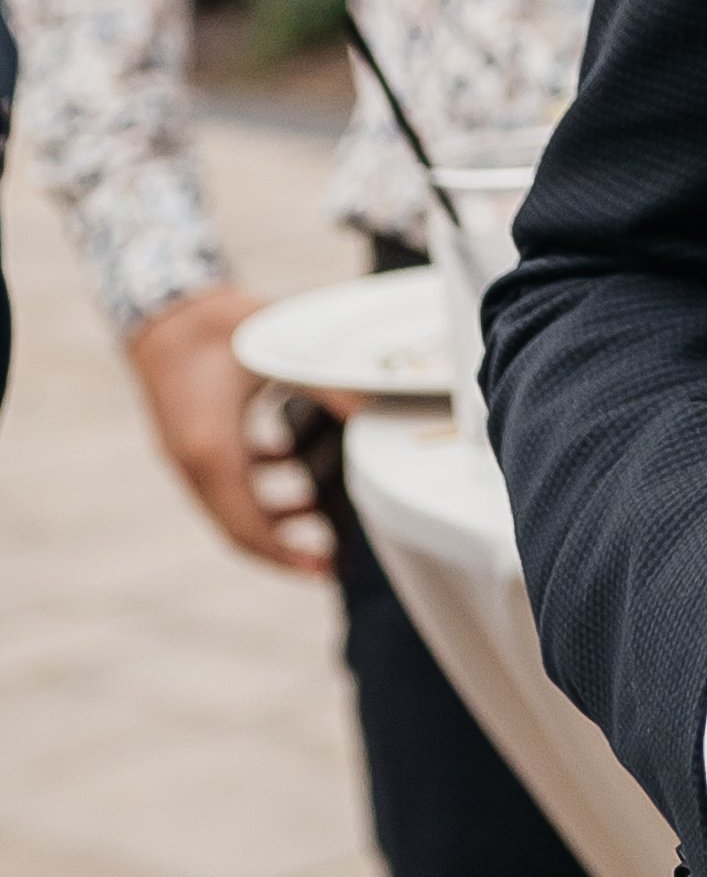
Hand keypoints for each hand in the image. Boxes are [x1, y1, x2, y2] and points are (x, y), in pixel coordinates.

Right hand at [129, 284, 332, 570]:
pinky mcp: (191, 438)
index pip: (247, 526)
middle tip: (329, 561)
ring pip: (232, 504)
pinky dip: (259, 482)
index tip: (322, 569)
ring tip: (318, 511)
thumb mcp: (277, 355)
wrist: (164, 307)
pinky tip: (292, 459)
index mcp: (212, 451)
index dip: (284, 554)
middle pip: (237, 527)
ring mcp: (188, 453)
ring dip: (273, 514)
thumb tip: (372, 412)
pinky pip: (226, 477)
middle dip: (283, 548)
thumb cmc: (216, 325)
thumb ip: (325, 386)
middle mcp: (194, 462)